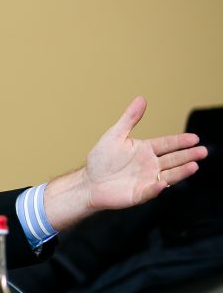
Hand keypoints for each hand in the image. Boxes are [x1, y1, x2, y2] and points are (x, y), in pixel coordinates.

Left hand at [44, 97, 206, 229]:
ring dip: (181, 171)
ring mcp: (147, 180)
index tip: (194, 138)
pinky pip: (150, 191)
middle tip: (203, 151)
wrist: (89, 182)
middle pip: (173, 159)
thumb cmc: (101, 159)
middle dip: (188, 155)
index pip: (167, 144)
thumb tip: (141, 98)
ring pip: (168, 175)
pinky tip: (163, 182)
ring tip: (194, 166)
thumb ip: (129, 119)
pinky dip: (156, 187)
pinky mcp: (139, 194)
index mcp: (146, 149)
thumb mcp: (115, 135)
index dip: (180, 141)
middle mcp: (150, 165)